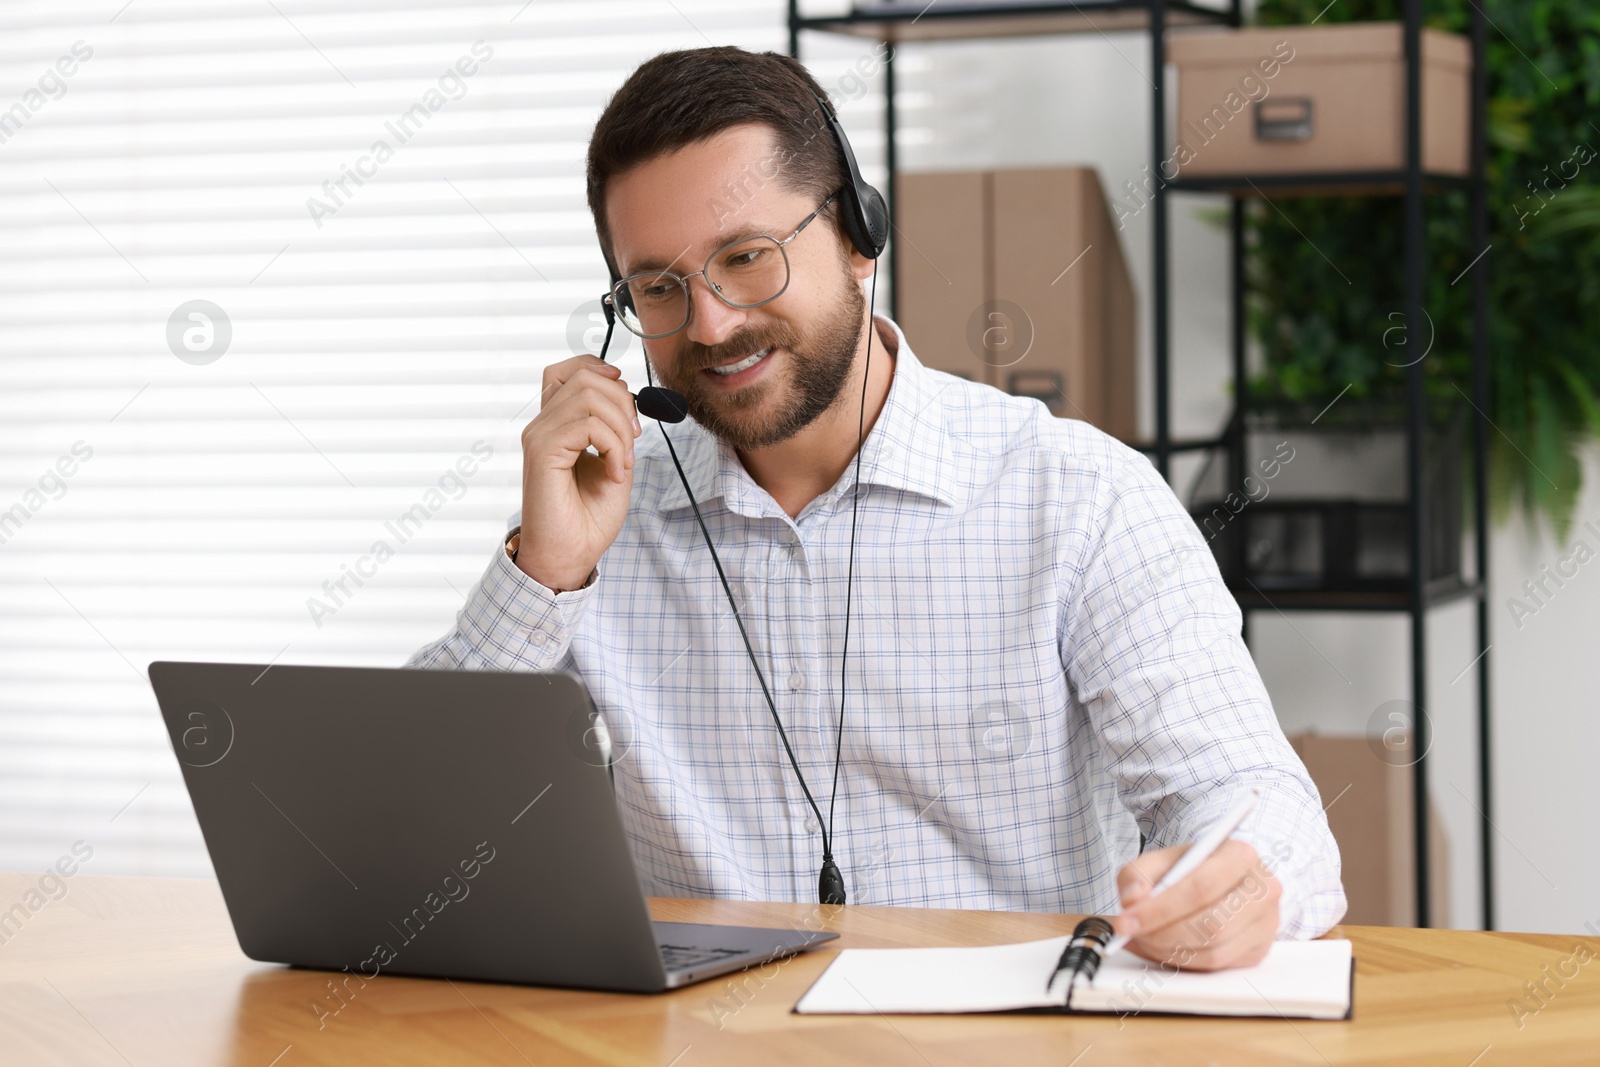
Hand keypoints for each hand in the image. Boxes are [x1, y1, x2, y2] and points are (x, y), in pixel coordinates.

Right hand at [516, 354, 640, 591]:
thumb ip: (616, 430)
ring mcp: (539, 436)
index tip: (627, 400)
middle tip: (634, 440)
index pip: (568, 370)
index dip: (600, 370)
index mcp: (556, 425)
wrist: (570, 554)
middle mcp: (543, 425)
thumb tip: (628, 397)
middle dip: (623, 402)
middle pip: (584, 376)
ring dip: (621, 427)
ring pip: (589, 396)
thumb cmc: (588, 517)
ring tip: (625, 461)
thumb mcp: (614, 462)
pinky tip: (615, 473)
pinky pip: (588, 425)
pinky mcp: (542, 452)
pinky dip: (614, 446)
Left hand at [1110, 839, 1280, 971]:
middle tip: (1130, 934)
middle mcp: (1263, 890)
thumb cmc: (1190, 869)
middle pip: (1210, 925)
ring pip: (1213, 952)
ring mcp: (1266, 923)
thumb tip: (1131, 900)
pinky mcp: (1260, 950)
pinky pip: (1217, 967)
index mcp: (1241, 856)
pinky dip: (1182, 962)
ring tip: (1142, 939)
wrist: (1220, 878)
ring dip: (1168, 951)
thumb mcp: (1159, 861)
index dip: (1159, 909)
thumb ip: (1137, 876)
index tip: (1125, 921)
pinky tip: (1160, 948)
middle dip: (1161, 934)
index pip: (1200, 888)